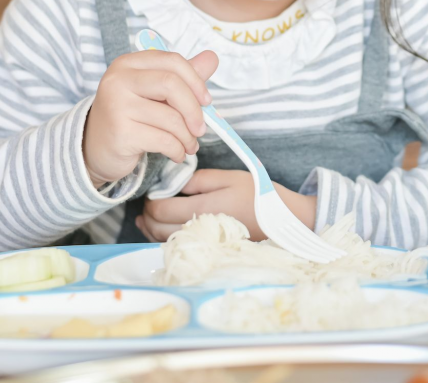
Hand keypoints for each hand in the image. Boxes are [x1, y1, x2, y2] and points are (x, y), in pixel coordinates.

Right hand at [84, 49, 218, 186]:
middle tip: (201, 129)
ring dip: (188, 137)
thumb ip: (183, 75)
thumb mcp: (155, 92)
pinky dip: (177, 150)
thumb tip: (212, 57)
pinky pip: (163, 140)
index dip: (196, 81)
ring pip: (171, 118)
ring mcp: (116, 106)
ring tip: (189, 145)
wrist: (94, 149)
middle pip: (171, 84)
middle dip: (194, 110)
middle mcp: (118, 80)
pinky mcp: (120, 133)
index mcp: (129, 64)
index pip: (172, 61)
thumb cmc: (131, 116)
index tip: (207, 101)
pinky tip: (177, 154)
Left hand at [137, 169, 317, 241]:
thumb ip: (197, 180)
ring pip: (164, 241)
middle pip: (158, 229)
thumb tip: (173, 184)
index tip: (151, 191)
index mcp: (202, 210)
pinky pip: (177, 246)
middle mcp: (198, 231)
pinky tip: (163, 229)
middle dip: (147, 215)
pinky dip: (164, 238)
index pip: (162, 209)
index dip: (151, 201)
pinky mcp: (207, 250)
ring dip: (151, 229)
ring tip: (147, 217)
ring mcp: (203, 244)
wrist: (280, 220)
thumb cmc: (256, 195)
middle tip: (147, 202)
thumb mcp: (228, 177)